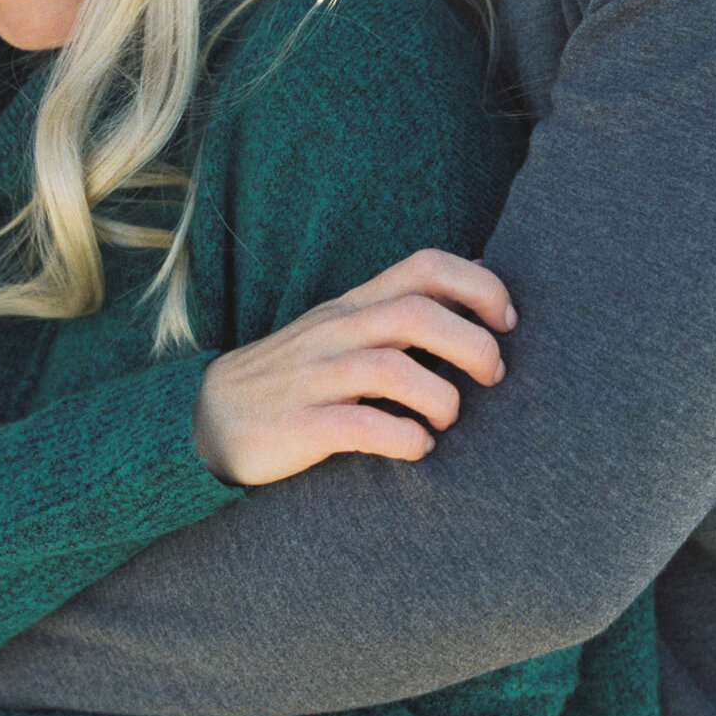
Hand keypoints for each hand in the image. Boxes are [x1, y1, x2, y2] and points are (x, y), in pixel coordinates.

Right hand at [192, 251, 515, 486]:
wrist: (209, 418)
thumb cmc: (297, 375)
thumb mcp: (344, 330)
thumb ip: (401, 309)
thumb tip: (479, 280)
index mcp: (354, 306)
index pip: (423, 267)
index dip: (477, 285)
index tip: (507, 320)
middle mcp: (337, 332)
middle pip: (416, 313)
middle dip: (471, 343)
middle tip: (493, 376)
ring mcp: (316, 378)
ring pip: (391, 367)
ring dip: (440, 397)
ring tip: (447, 419)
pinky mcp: (300, 426)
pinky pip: (359, 425)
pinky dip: (401, 438)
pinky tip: (416, 449)